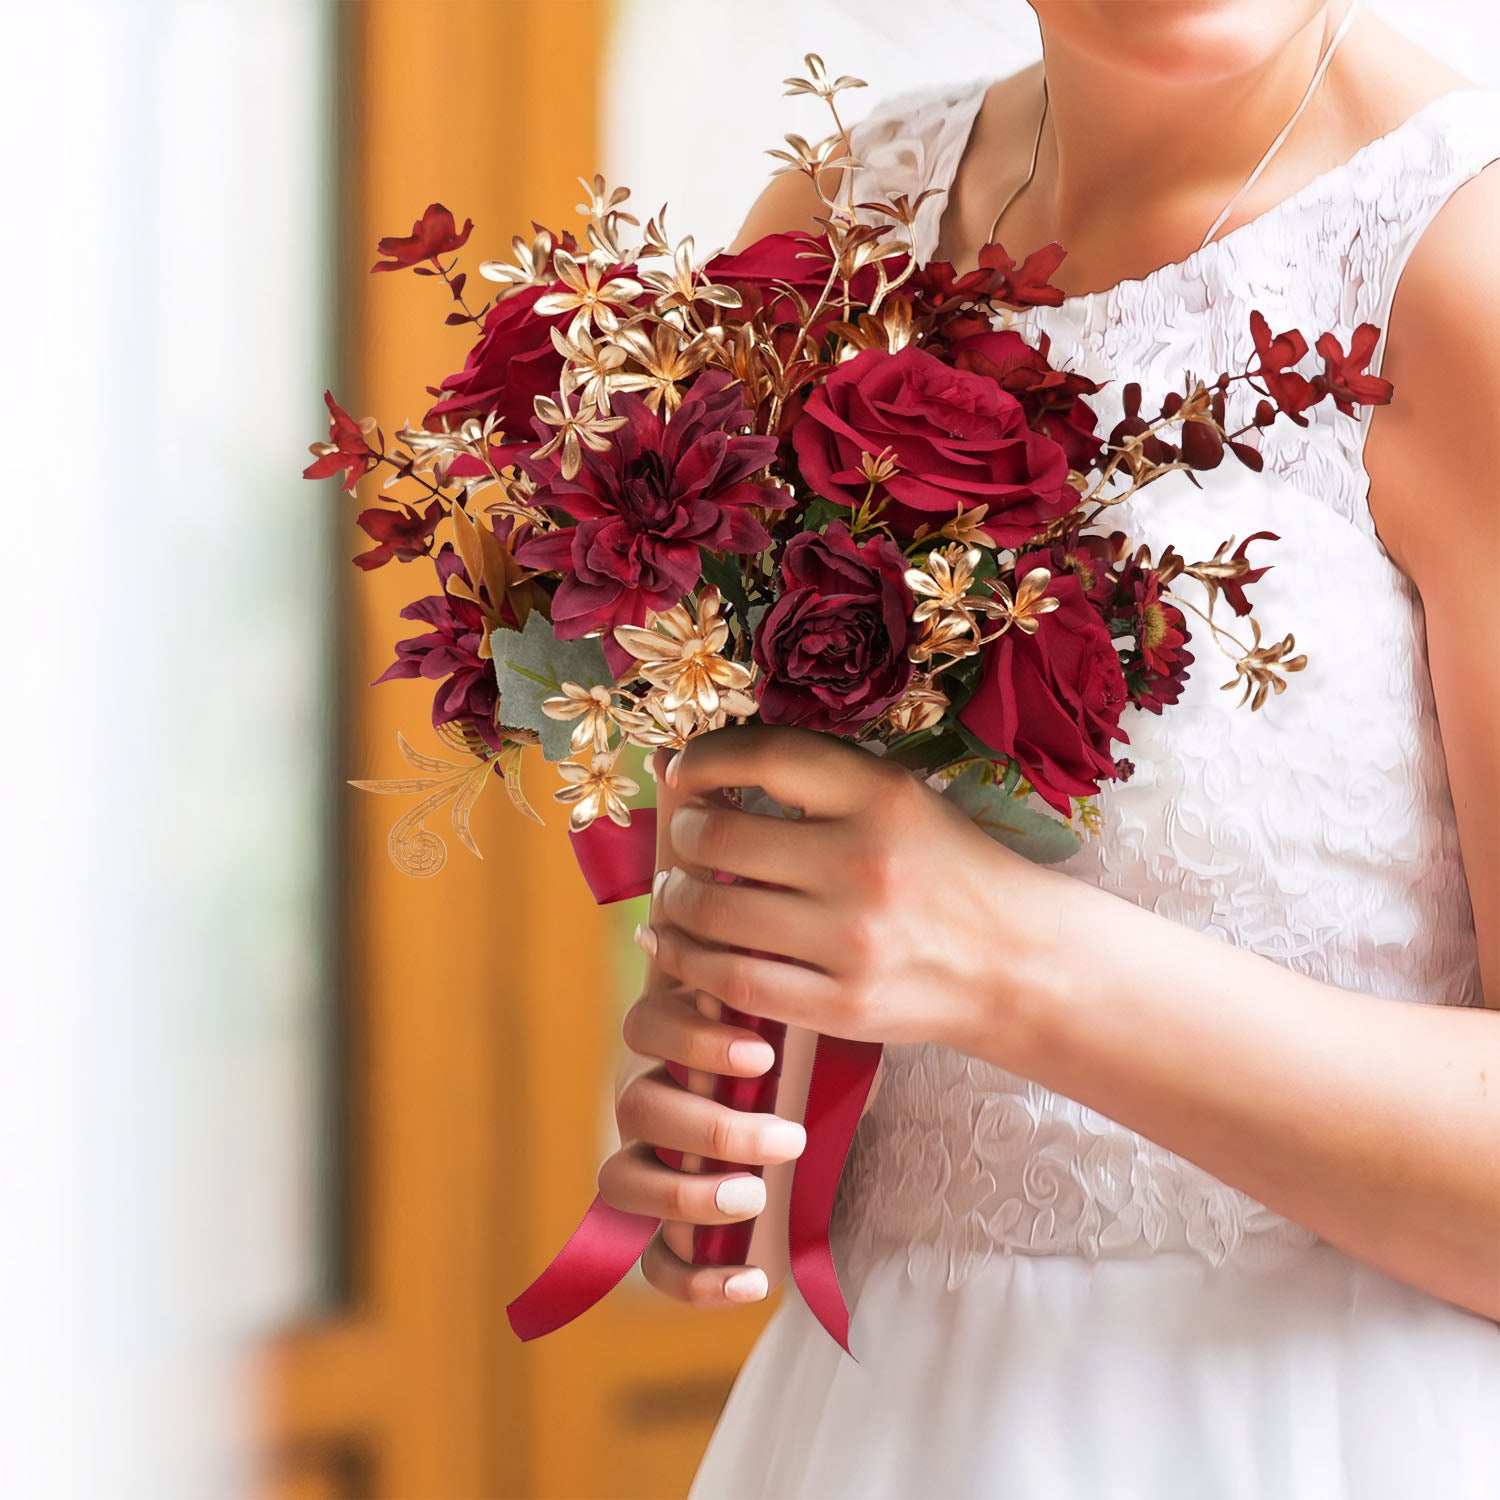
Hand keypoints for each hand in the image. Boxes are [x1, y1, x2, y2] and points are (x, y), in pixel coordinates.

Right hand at [601, 980, 806, 1304]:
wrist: (839, 1131)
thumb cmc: (820, 1064)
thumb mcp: (812, 1029)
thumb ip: (794, 999)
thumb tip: (797, 959)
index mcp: (674, 1042)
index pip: (646, 1024)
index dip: (692, 1040)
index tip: (764, 1056)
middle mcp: (649, 1099)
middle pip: (636, 1105)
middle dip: (709, 1124)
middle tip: (787, 1139)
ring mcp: (648, 1167)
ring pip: (621, 1179)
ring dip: (687, 1192)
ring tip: (756, 1196)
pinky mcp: (666, 1234)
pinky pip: (653, 1265)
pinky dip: (697, 1280)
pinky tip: (753, 1280)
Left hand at [639, 725, 1076, 1060]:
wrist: (1018, 962)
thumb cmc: (946, 869)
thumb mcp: (903, 800)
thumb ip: (822, 781)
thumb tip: (710, 768)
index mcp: (882, 795)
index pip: (765, 756)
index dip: (705, 758)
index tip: (684, 770)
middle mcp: (865, 861)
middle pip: (720, 838)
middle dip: (682, 834)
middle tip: (682, 837)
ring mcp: (853, 940)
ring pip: (714, 914)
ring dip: (675, 899)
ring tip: (677, 892)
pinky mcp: (844, 1005)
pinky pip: (735, 981)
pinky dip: (690, 962)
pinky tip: (678, 947)